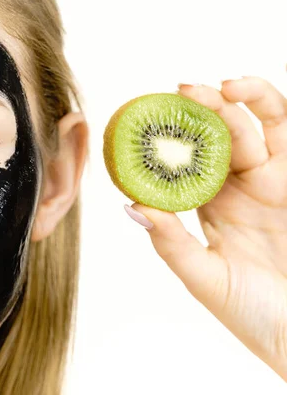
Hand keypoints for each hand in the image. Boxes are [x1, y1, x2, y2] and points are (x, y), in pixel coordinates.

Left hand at [127, 76, 286, 380]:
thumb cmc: (253, 314)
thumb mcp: (203, 277)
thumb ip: (171, 241)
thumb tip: (131, 205)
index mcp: (209, 209)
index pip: (182, 166)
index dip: (163, 143)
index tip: (138, 124)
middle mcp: (238, 190)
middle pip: (215, 139)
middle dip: (196, 113)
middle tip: (175, 93)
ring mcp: (270, 183)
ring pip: (251, 128)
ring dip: (232, 102)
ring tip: (210, 87)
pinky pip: (283, 137)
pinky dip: (265, 110)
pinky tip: (241, 93)